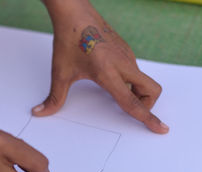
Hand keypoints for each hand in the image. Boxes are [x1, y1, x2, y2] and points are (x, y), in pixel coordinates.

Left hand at [37, 0, 168, 133]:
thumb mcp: (60, 73)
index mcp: (108, 73)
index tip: (162, 129)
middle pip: (151, 90)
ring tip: (110, 91)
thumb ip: (54, 98)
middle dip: (146, 105)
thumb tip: (40, 113)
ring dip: (136, 92)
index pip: (133, 102)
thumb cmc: (69, 40)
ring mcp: (127, 55)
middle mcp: (123, 64)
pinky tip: (107, 76)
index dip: (148, 118)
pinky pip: (135, 70)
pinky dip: (129, 80)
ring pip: (143, 80)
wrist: (74, 13)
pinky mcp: (126, 50)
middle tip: (129, 110)